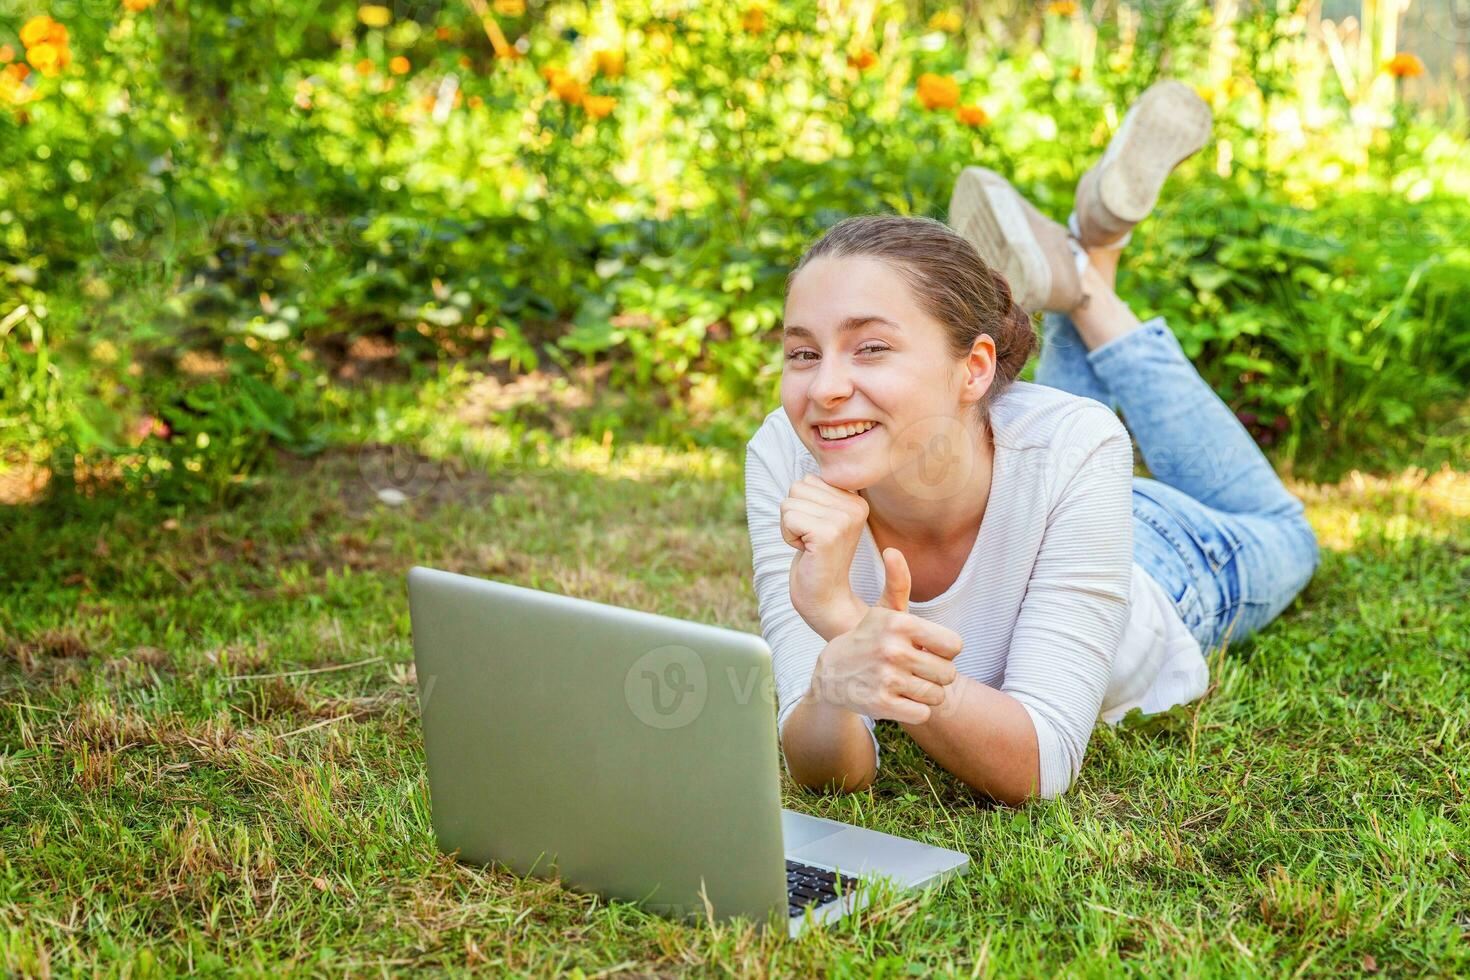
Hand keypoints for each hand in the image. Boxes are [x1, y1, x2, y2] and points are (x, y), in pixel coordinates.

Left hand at [780, 473, 868, 639]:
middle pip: (797, 487)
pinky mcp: (827, 534)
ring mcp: (843, 520)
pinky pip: (787, 516)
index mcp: (857, 500)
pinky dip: (788, 536)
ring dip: (790, 526)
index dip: (803, 507)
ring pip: (789, 501)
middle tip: (812, 541)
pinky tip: (806, 552)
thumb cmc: (817, 560)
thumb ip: (819, 494)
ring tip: (810, 546)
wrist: (826, 600)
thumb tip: (805, 475)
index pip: (809, 479)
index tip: (817, 533)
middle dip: (794, 515)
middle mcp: (856, 506)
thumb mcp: (823, 520)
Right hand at [808, 547, 962, 723]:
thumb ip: (898, 583)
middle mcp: (893, 649)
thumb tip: (893, 550)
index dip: (945, 651)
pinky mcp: (882, 704)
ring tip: (908, 685)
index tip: (928, 651)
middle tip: (917, 671)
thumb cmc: (867, 639)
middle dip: (937, 676)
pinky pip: (923, 713)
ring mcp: (887, 678)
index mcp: (899, 623)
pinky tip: (900, 699)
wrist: (831, 673)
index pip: (954, 645)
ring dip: (927, 694)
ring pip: (937, 695)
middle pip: (948, 673)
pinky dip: (916, 710)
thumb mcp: (882, 611)